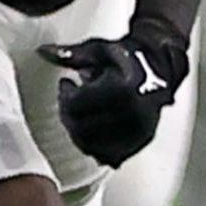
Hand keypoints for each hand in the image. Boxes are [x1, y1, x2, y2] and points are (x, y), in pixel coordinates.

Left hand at [40, 20, 189, 166]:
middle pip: (81, 128)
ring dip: (80, 133)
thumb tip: (43, 52)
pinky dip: (98, 147)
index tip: (67, 85)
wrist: (161, 63)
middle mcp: (132, 113)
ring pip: (93, 146)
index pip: (75, 106)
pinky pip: (112, 155)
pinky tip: (95, 131)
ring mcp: (139, 130)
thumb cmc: (130, 56)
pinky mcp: (143, 140)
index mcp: (120, 90)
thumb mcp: (98, 50)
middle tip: (71, 102)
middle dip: (69, 115)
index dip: (64, 94)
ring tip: (83, 115)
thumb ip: (70, 55)